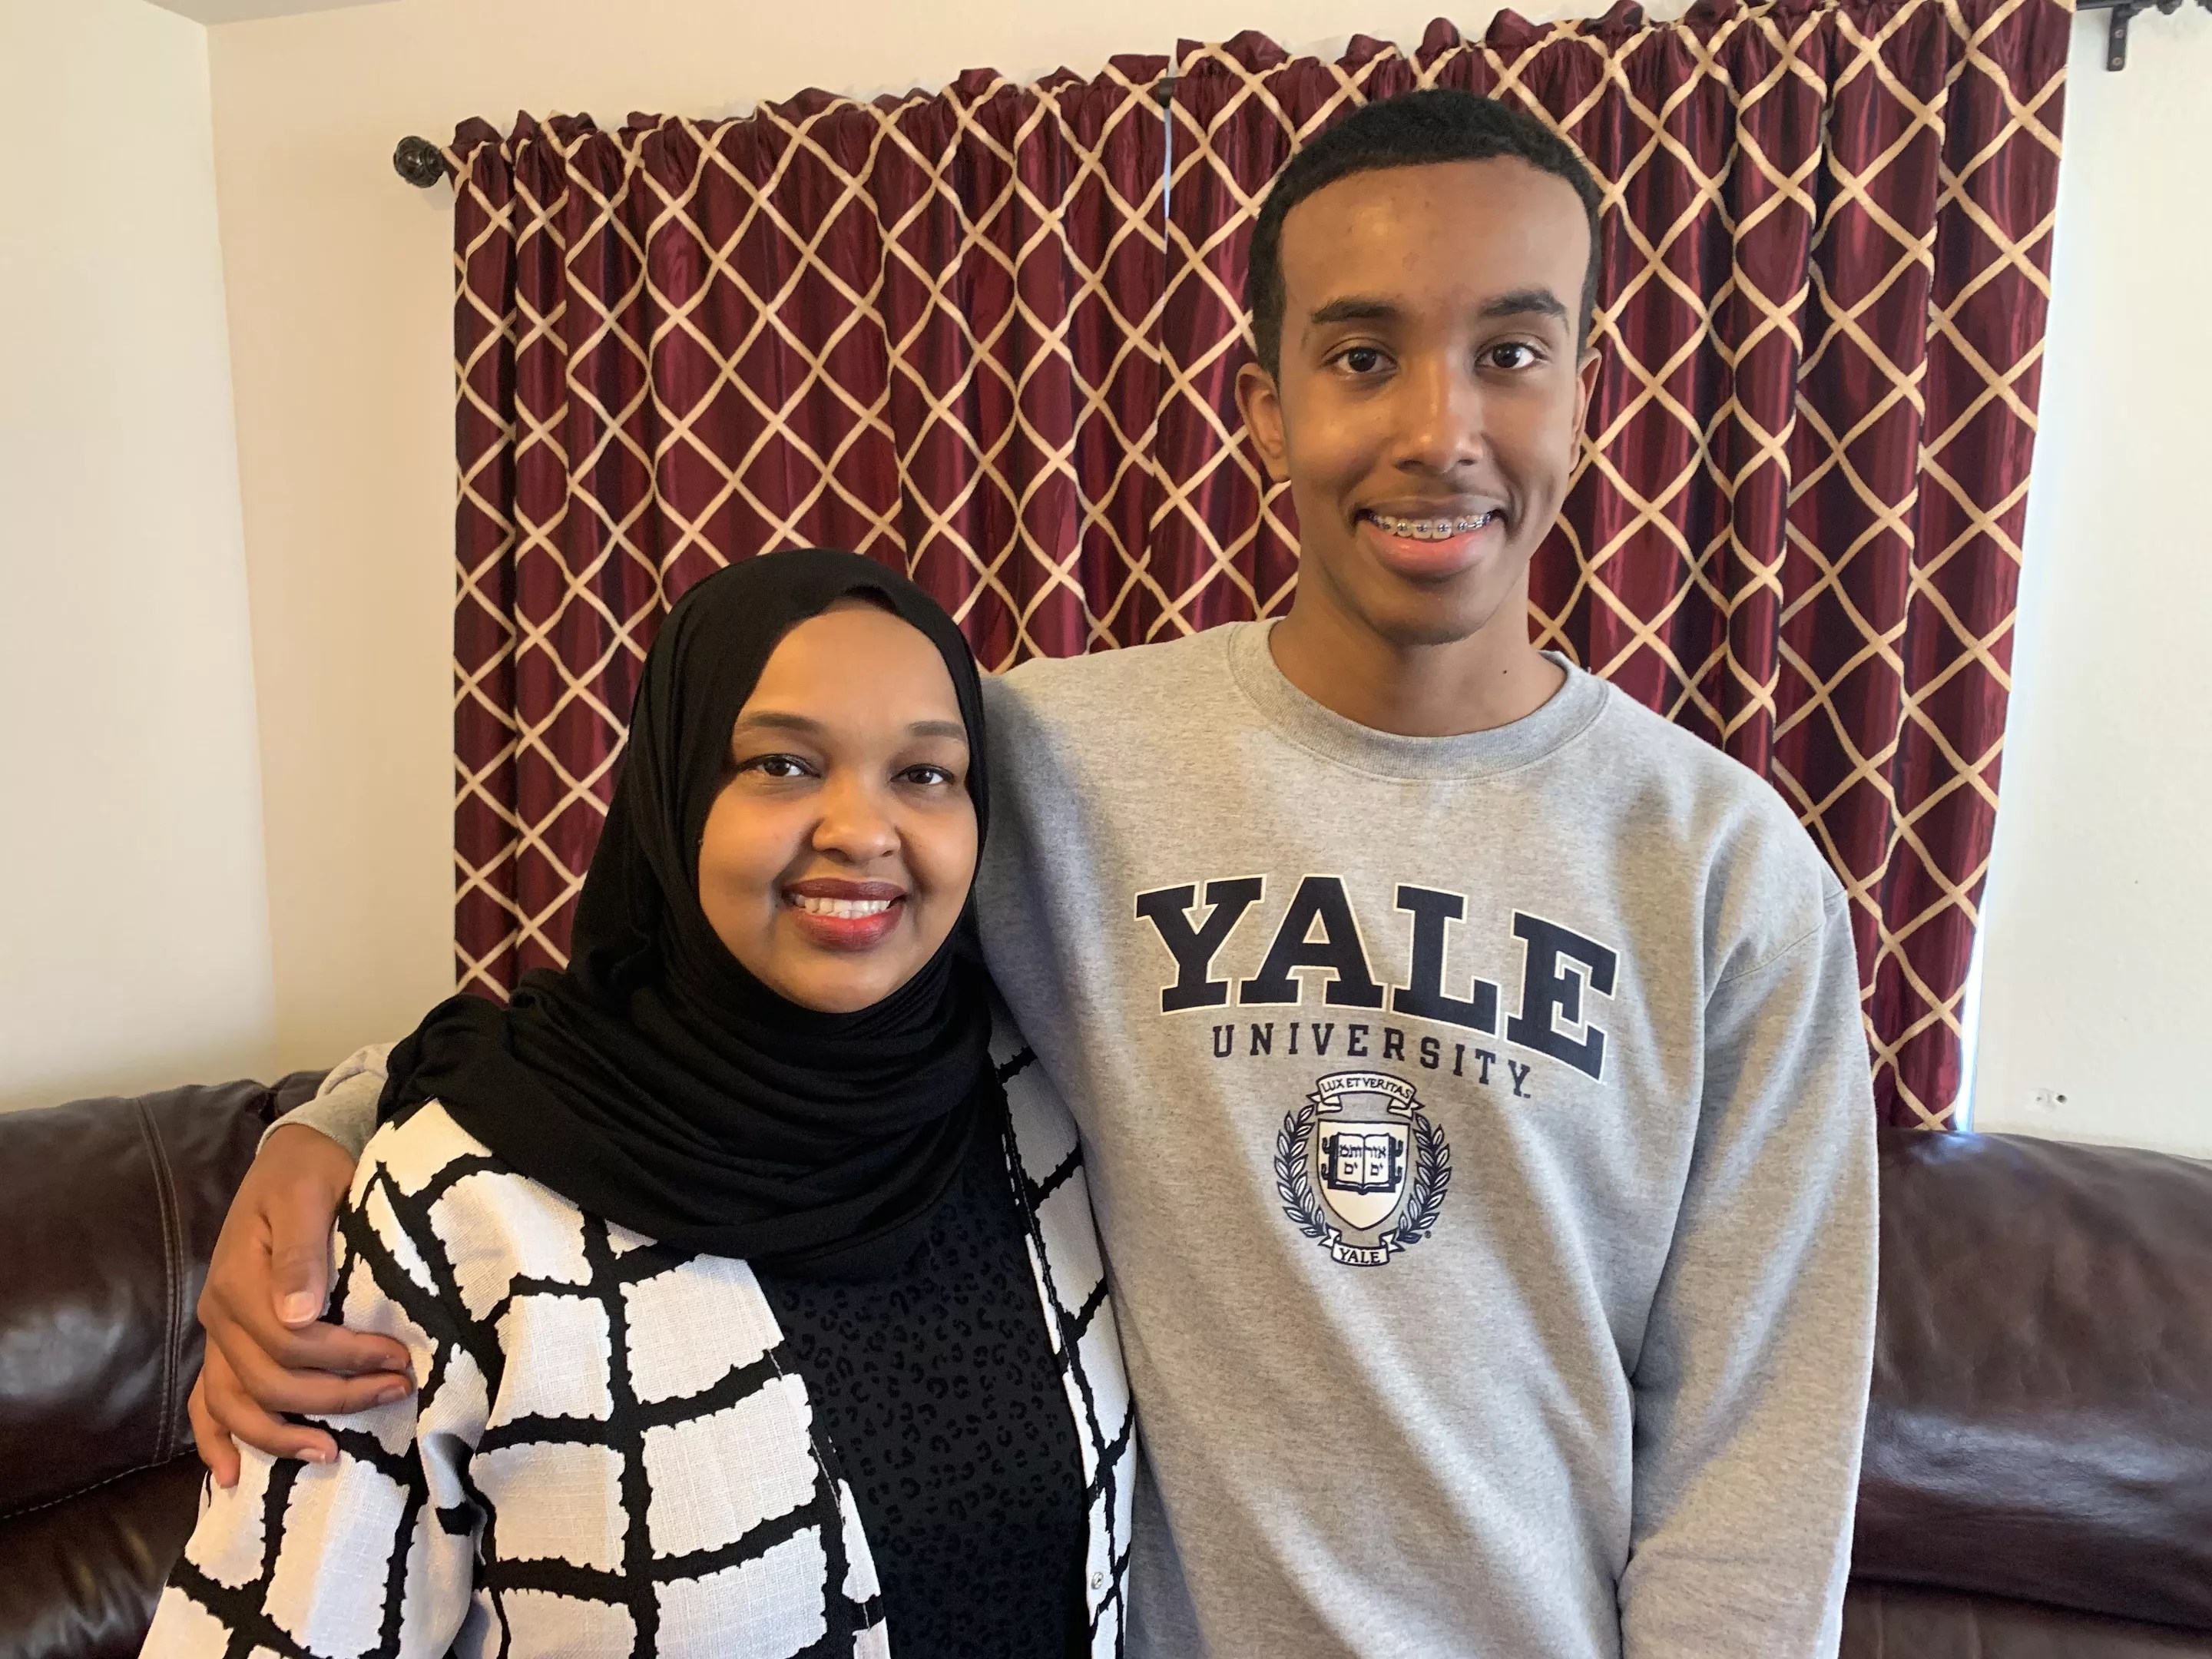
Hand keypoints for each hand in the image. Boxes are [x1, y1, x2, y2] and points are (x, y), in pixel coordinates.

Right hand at [190, 1124, 413, 1485]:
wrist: (290, 1158)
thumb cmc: (308, 1172)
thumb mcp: (310, 1193)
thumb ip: (303, 1251)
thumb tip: (299, 1315)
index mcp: (241, 1279)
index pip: (292, 1342)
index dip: (347, 1359)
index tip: (401, 1359)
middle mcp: (220, 1313)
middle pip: (270, 1379)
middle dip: (335, 1396)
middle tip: (395, 1391)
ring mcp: (218, 1330)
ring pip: (236, 1402)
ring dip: (281, 1435)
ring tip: (330, 1453)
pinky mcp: (226, 1338)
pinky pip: (207, 1400)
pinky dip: (216, 1439)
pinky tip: (233, 1476)